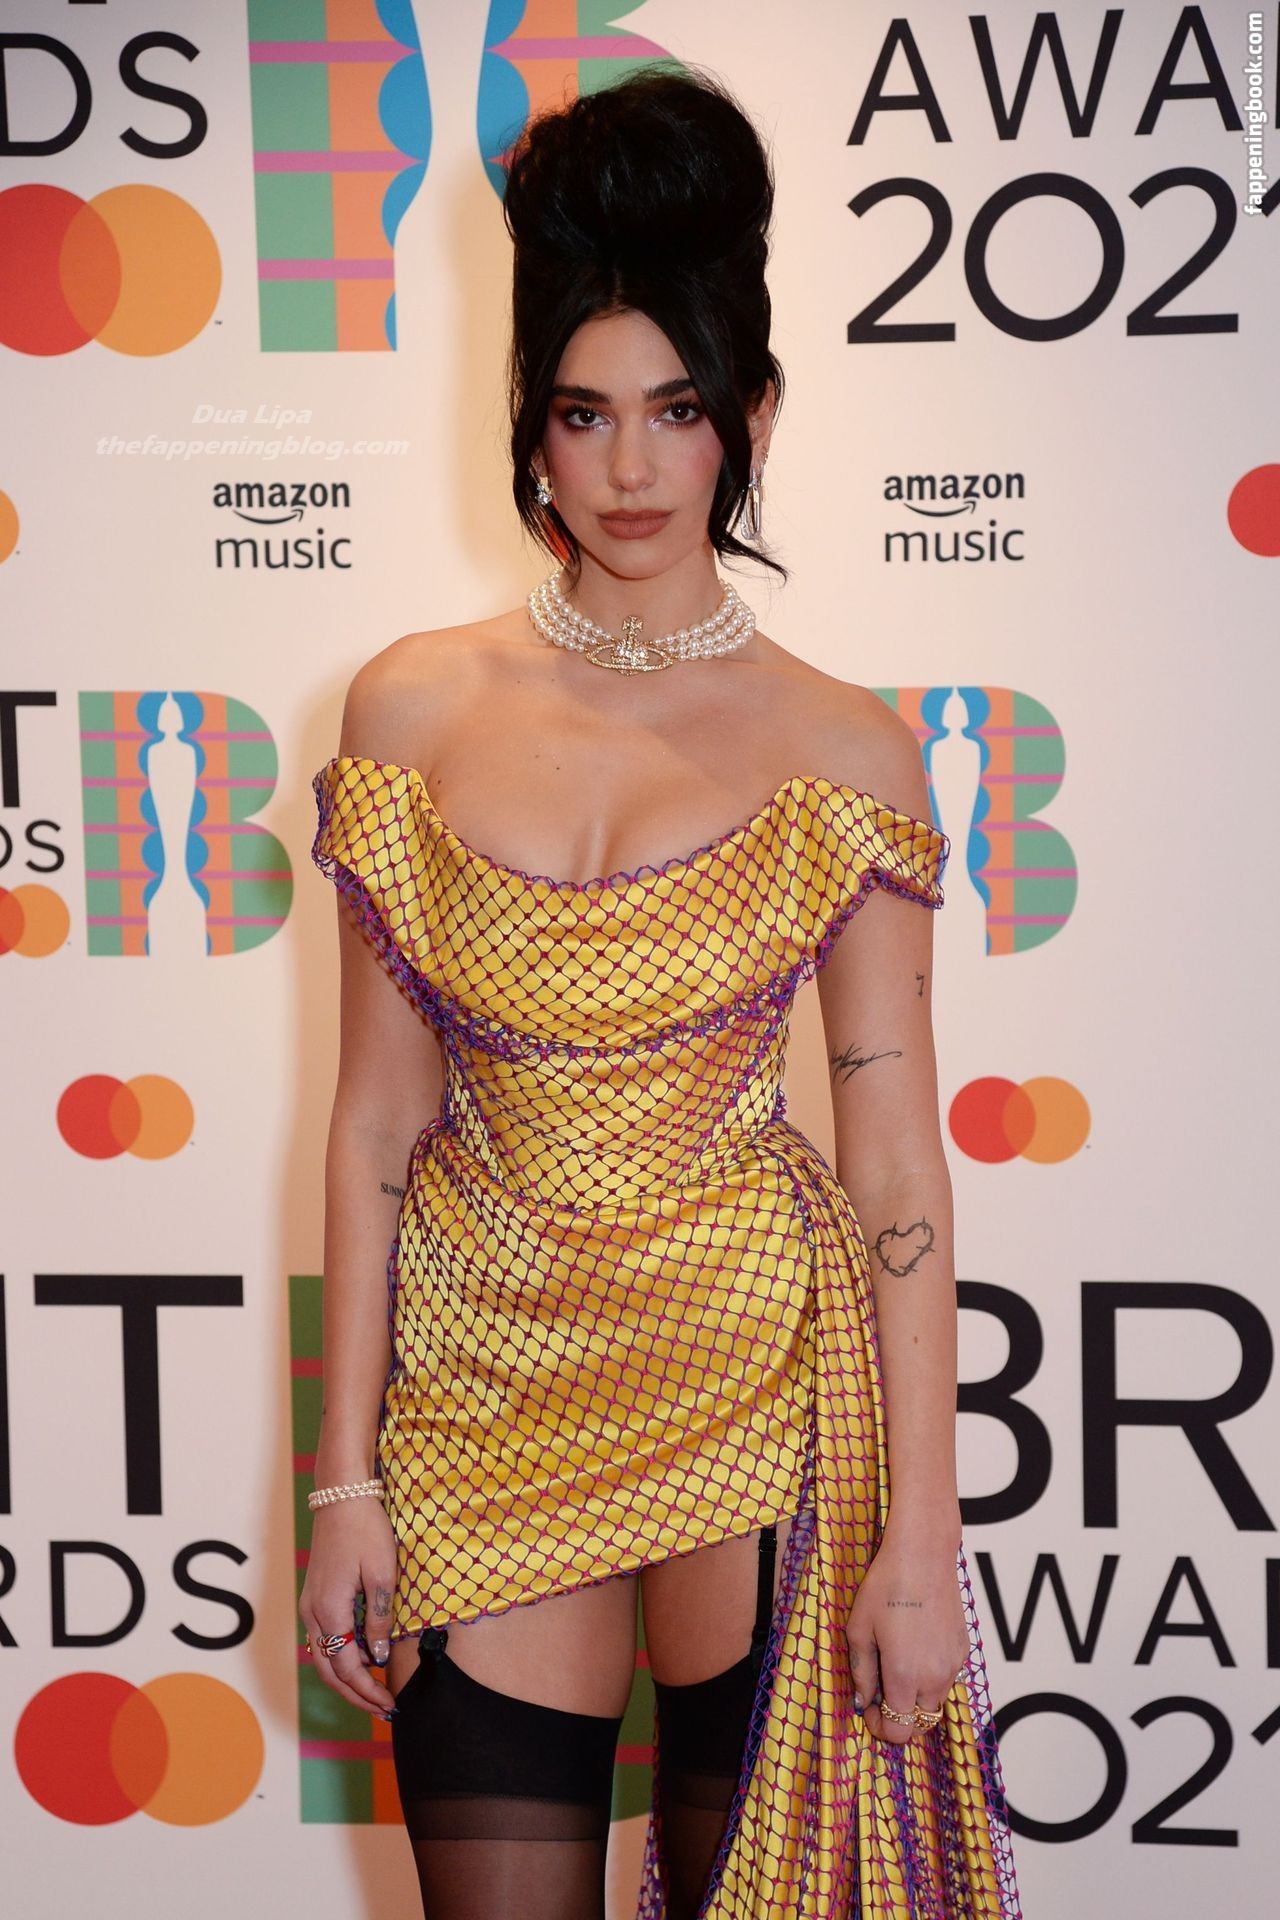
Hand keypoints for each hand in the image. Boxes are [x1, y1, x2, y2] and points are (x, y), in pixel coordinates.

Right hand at [299, 1496, 397, 1717]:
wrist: (342, 1496)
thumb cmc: (365, 1530)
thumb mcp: (383, 1573)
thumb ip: (378, 1620)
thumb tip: (378, 1658)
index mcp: (330, 1610)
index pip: (347, 1667)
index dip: (368, 1690)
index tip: (391, 1703)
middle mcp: (313, 1614)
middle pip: (330, 1671)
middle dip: (356, 1695)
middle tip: (384, 1709)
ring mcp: (310, 1605)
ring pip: (324, 1657)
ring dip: (348, 1678)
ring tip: (377, 1691)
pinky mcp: (315, 1597)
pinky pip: (325, 1639)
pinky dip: (342, 1657)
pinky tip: (365, 1658)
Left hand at [844, 1519, 968, 1747]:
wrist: (924, 1555)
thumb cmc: (886, 1586)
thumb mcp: (859, 1629)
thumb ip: (861, 1672)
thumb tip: (862, 1701)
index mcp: (905, 1676)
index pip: (899, 1732)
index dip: (880, 1729)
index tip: (869, 1710)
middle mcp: (934, 1677)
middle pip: (919, 1723)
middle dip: (898, 1716)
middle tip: (880, 1688)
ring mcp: (953, 1665)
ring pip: (934, 1701)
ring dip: (915, 1697)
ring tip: (896, 1663)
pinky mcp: (963, 1650)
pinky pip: (946, 1678)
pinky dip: (930, 1677)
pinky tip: (915, 1647)